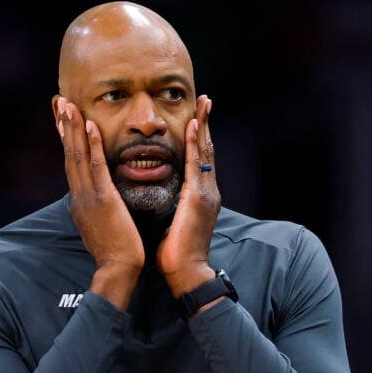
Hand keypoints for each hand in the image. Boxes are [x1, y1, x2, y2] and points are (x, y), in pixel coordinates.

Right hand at [56, 97, 143, 308]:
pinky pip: (96, 167)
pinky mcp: (102, 200)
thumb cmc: (116, 252)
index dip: (67, 139)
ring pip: (77, 156)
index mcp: (80, 200)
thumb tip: (101, 200)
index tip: (62, 118)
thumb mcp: (103, 225)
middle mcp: (79, 195)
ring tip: (67, 104)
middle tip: (58, 100)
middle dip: (63, 126)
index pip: (72, 163)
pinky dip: (92, 145)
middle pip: (69, 154)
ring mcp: (88, 197)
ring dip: (72, 128)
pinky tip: (90, 126)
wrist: (117, 270)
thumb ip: (99, 209)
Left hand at [157, 95, 219, 296]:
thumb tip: (164, 199)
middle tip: (206, 99)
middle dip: (206, 124)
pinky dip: (196, 145)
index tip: (197, 117)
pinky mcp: (199, 199)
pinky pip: (196, 165)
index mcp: (200, 196)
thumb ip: (173, 207)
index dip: (199, 138)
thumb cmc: (176, 253)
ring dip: (204, 126)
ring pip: (205, 152)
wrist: (187, 272)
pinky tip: (193, 127)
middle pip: (207, 150)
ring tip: (203, 103)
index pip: (200, 160)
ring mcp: (206, 194)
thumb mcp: (173, 222)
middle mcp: (207, 191)